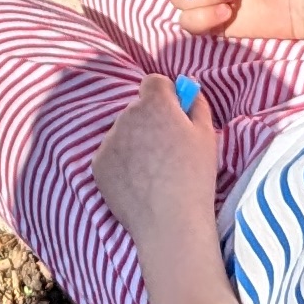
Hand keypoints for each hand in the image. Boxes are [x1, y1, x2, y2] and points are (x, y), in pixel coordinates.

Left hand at [89, 73, 225, 248]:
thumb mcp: (207, 135)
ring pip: (123, 133)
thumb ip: (197, 105)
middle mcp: (126, 116)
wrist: (170, 221)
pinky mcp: (97, 164)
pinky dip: (122, 165)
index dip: (166, 96)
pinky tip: (139, 184)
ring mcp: (108, 141)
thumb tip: (189, 90)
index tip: (175, 114)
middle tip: (167, 150)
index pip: (154, 82)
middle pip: (137, 109)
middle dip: (150, 121)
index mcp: (154, 104)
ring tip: (154, 173)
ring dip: (135, 143)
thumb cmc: (195, 176)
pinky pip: (112, 155)